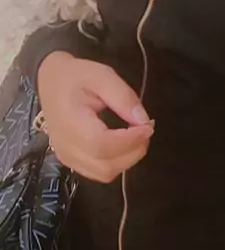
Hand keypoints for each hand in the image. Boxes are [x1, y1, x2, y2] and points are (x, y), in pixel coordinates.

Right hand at [37, 52, 153, 182]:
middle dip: (133, 151)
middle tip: (145, 128)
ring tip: (136, 135)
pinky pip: (98, 172)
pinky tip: (123, 143)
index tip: (148, 126)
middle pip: (105, 166)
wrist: (50, 81)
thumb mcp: (102, 76)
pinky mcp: (71, 161)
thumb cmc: (75, 76)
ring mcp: (67, 158)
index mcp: (70, 124)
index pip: (102, 145)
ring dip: (127, 159)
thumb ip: (123, 97)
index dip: (130, 141)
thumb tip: (143, 120)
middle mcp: (66, 148)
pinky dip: (116, 162)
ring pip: (104, 173)